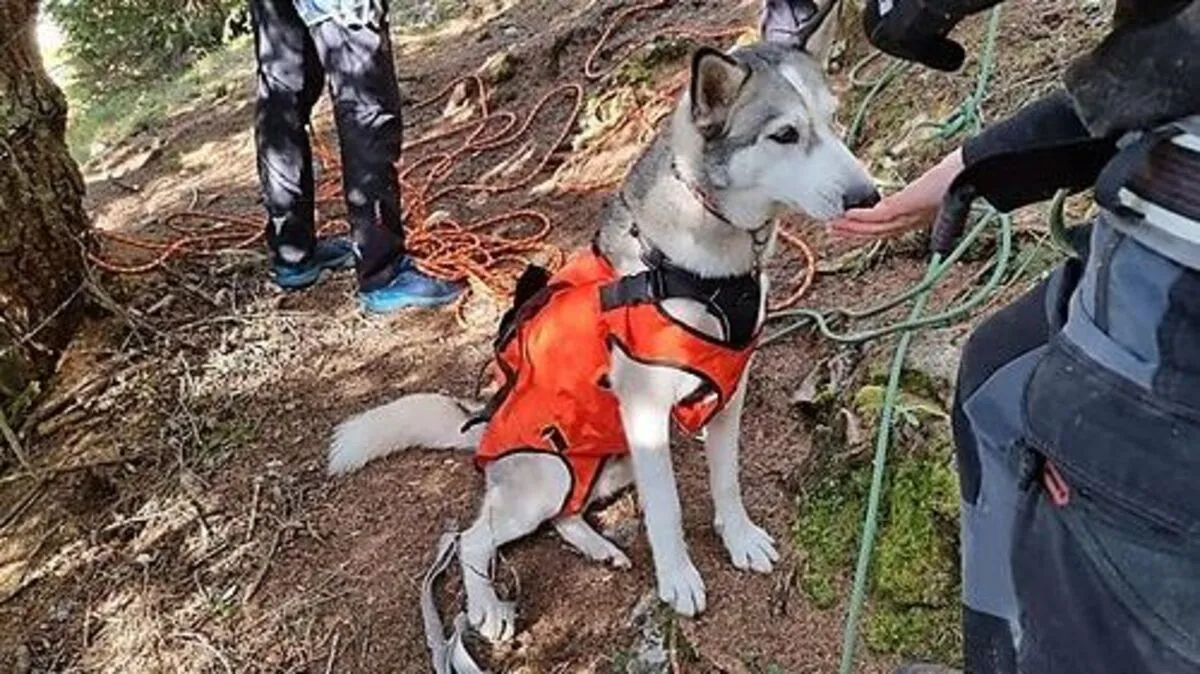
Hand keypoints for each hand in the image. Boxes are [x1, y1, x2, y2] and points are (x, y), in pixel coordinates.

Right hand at [830, 148, 963, 239]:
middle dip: (854, 232)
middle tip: (833, 231)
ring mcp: (911, 214)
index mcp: (918, 217)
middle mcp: (913, 220)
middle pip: (878, 232)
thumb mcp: (937, 184)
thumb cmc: (960, 174)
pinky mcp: (908, 206)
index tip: (848, 226)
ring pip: (876, 228)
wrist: (973, 171)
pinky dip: (863, 217)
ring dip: (852, 227)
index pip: (887, 229)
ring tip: (834, 225)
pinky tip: (848, 214)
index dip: (866, 230)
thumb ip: (924, 189)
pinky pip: (881, 216)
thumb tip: (922, 186)